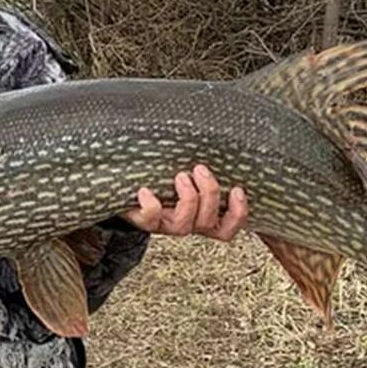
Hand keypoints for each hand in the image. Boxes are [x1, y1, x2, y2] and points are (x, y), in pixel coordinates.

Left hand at [121, 164, 247, 240]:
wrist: (129, 190)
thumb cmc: (165, 178)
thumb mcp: (190, 173)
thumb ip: (203, 167)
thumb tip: (218, 139)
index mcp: (202, 216)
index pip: (227, 228)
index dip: (238, 214)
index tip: (237, 189)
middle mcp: (187, 224)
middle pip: (208, 222)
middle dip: (209, 193)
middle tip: (199, 168)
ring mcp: (166, 225)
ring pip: (184, 225)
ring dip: (187, 198)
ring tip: (180, 175)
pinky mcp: (145, 222)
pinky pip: (150, 220)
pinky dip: (151, 206)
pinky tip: (146, 190)